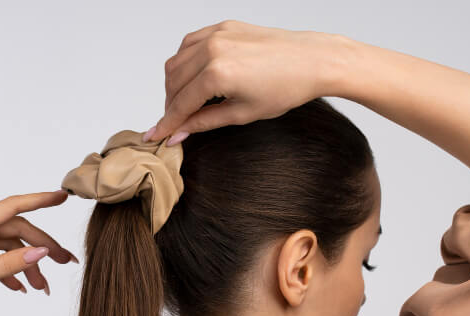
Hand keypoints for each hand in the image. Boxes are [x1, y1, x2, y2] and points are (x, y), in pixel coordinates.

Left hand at [0, 189, 77, 314]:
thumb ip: (10, 264)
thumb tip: (40, 252)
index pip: (15, 206)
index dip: (41, 200)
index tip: (63, 197)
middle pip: (16, 230)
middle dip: (42, 247)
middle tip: (64, 263)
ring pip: (6, 245)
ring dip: (25, 263)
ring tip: (41, 287)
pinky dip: (7, 268)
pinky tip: (19, 287)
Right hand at [144, 20, 337, 143]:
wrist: (313, 60)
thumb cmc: (286, 87)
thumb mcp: (242, 114)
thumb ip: (204, 122)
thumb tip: (179, 133)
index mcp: (217, 73)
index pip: (181, 104)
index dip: (167, 123)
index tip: (156, 136)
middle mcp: (213, 49)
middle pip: (173, 82)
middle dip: (169, 105)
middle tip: (174, 123)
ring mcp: (217, 34)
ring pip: (177, 62)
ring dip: (174, 84)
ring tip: (184, 103)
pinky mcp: (223, 26)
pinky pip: (190, 44)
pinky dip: (185, 61)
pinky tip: (192, 77)